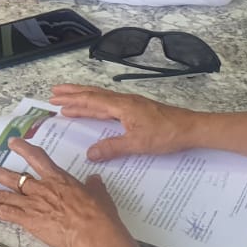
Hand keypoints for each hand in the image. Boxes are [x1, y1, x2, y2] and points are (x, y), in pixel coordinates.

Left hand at [0, 136, 143, 246]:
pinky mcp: (29, 221)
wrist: (95, 234)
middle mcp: (42, 189)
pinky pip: (6, 213)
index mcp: (59, 179)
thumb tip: (94, 179)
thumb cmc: (100, 216)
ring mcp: (34, 204)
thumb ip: (94, 186)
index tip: (13, 142)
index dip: (24, 148)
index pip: (38, 158)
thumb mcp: (100, 195)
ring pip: (5, 195)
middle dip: (0, 174)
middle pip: (16, 178)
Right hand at [50, 85, 197, 161]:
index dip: (72, 100)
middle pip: (93, 94)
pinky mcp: (137, 109)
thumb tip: (89, 153)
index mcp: (121, 106)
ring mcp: (131, 104)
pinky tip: (96, 109)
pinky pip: (110, 104)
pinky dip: (97, 105)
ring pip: (102, 98)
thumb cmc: (166, 134)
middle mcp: (124, 101)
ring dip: (84, 98)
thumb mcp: (137, 144)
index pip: (91, 101)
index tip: (55, 100)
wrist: (191, 128)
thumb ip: (112, 148)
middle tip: (55, 93)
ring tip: (69, 100)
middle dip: (73, 94)